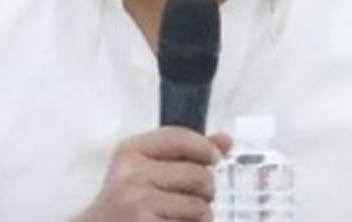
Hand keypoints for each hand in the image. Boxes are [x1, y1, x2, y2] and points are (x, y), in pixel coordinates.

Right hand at [73, 126, 231, 221]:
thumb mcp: (144, 170)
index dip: (205, 148)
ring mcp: (138, 203)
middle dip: (207, 190)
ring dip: (202, 216)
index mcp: (130, 151)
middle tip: (199, 198)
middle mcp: (131, 174)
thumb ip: (183, 154)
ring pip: (199, 207)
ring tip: (186, 217)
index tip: (214, 159)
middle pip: (198, 175)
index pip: (179, 138)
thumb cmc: (125, 202)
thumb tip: (226, 141)